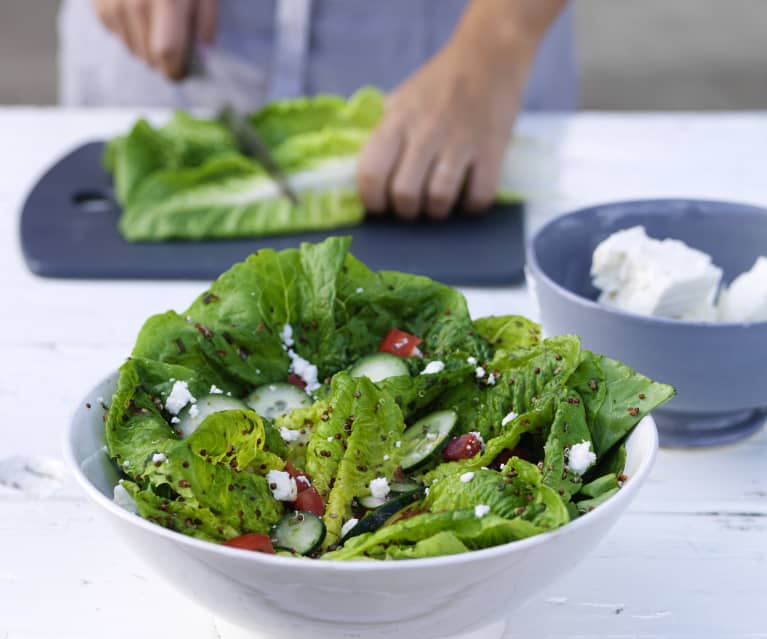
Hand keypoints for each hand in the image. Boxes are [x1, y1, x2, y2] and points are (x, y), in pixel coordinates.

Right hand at [91, 0, 217, 80]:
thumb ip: (205, 20)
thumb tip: (202, 54)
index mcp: (166, 0)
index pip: (167, 53)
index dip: (176, 69)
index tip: (183, 72)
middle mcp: (134, 3)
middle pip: (148, 56)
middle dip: (164, 62)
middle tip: (175, 51)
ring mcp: (111, 2)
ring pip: (132, 48)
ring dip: (147, 48)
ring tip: (157, 26)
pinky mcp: (97, 2)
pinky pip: (116, 32)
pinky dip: (130, 31)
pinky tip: (137, 12)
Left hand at [358, 42, 526, 219]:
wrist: (489, 56)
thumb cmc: (438, 83)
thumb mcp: (400, 100)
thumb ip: (383, 134)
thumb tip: (365, 176)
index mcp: (397, 120)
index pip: (371, 172)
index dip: (371, 200)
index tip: (379, 204)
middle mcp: (426, 131)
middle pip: (405, 194)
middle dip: (405, 210)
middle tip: (412, 205)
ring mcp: (461, 141)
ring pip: (439, 199)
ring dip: (436, 211)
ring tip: (438, 203)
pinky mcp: (492, 149)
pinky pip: (478, 196)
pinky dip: (471, 205)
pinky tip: (467, 194)